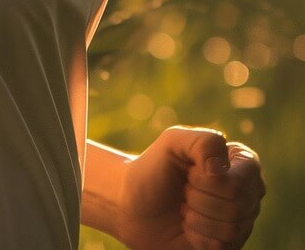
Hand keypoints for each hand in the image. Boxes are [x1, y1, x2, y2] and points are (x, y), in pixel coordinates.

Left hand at [116, 125, 265, 249]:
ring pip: (233, 227)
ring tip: (184, 208)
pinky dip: (198, 236)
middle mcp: (247, 191)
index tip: (190, 173)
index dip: (213, 177)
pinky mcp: (230, 245)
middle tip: (184, 191)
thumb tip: (220, 170)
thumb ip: (202, 142)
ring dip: (197, 217)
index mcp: (239, 161)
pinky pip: (224, 246)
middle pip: (240, 202)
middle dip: (200, 198)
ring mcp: (241, 221)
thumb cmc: (154, 169)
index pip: (247, 172)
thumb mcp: (173, 142)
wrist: (133, 206)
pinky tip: (188, 227)